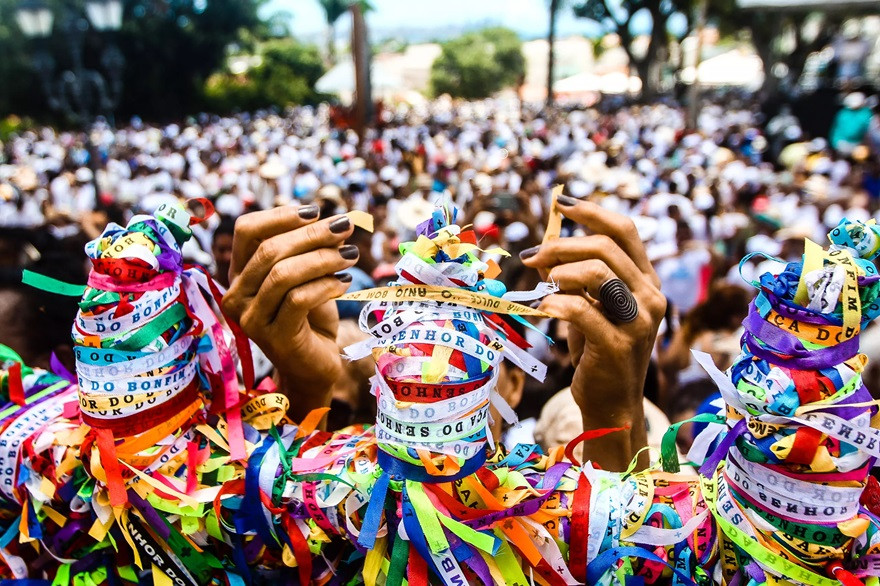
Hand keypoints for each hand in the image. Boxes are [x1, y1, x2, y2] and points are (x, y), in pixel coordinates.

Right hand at [221, 205, 357, 422]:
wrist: (313, 366)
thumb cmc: (310, 318)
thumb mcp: (308, 277)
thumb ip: (311, 250)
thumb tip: (336, 221)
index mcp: (239, 273)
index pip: (247, 231)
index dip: (281, 215)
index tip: (317, 211)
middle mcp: (236, 295)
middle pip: (269, 250)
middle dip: (312, 234)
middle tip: (345, 227)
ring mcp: (251, 319)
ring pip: (283, 274)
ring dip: (322, 258)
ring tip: (350, 255)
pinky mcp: (273, 338)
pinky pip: (298, 300)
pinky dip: (326, 285)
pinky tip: (345, 283)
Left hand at [521, 196, 665, 470]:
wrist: (610, 405)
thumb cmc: (596, 353)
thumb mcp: (589, 307)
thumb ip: (576, 276)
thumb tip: (546, 240)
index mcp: (645, 281)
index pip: (624, 230)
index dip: (591, 211)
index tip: (560, 204)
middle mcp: (650, 296)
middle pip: (607, 245)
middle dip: (562, 243)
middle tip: (532, 257)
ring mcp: (639, 321)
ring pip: (599, 271)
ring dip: (560, 270)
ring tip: (540, 281)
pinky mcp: (619, 344)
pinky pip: (582, 309)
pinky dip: (556, 302)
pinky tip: (543, 307)